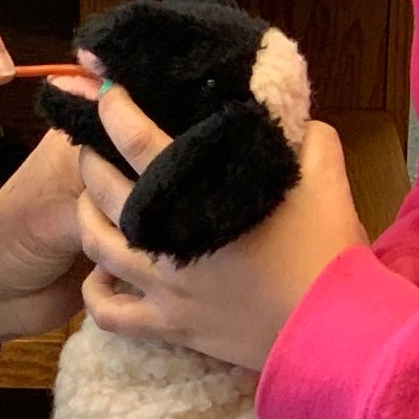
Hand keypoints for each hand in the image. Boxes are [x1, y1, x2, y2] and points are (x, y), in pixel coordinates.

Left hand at [76, 83, 365, 369]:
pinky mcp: (170, 326)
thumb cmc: (325, 248)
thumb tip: (286, 117)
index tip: (105, 91)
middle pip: (102, 188)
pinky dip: (94, 293)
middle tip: (95, 145)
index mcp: (196, 193)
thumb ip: (303, 135)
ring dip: (84, 216)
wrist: (333, 327)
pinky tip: (99, 276)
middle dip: (91, 158)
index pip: (136, 139)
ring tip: (90, 201)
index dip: (113, 109)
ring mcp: (162, 285)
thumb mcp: (323, 173)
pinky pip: (110, 313)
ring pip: (96, 245)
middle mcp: (165, 237)